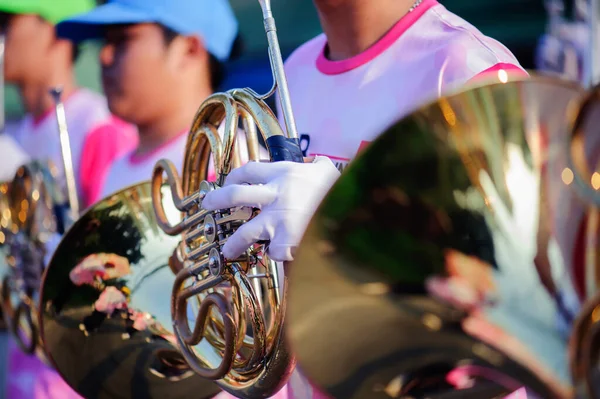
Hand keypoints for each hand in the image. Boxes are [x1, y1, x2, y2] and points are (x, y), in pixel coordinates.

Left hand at [201, 156, 339, 260]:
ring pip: (245, 233)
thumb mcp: (326, 170)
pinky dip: (275, 255)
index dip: (233, 177)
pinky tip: (282, 256)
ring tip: (229, 250)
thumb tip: (317, 162)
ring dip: (234, 243)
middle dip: (216, 201)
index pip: (248, 170)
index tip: (228, 182)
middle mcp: (275, 194)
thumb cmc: (341, 190)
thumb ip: (317, 165)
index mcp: (283, 173)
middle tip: (208, 205)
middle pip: (234, 195)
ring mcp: (278, 219)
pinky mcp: (285, 241)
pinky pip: (272, 252)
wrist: (353, 209)